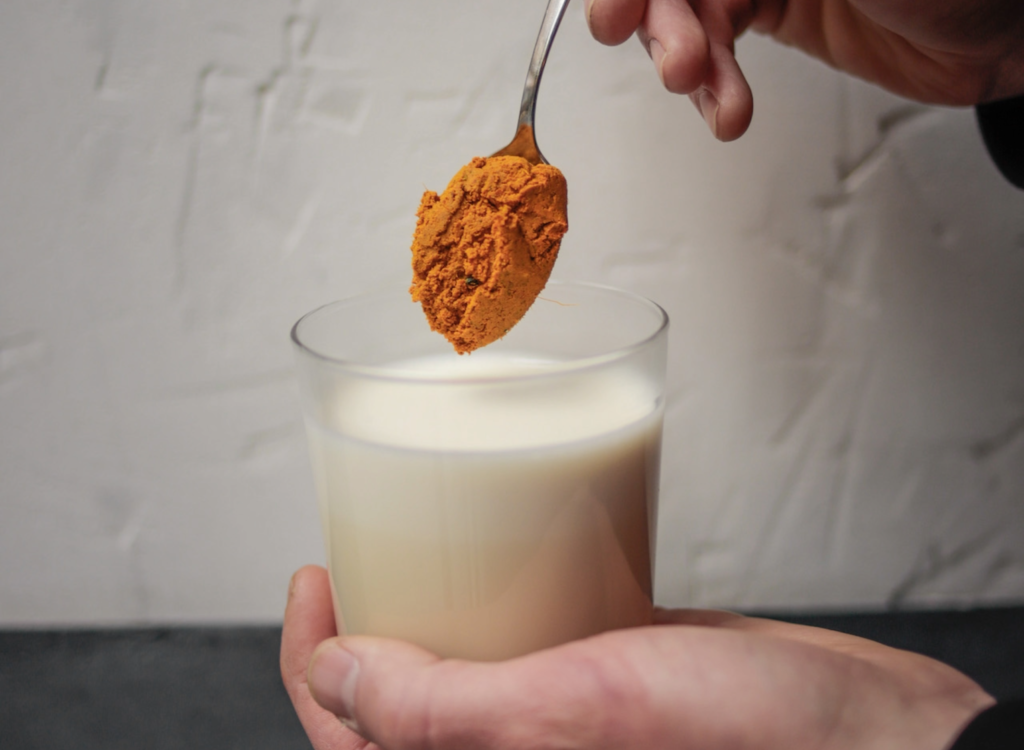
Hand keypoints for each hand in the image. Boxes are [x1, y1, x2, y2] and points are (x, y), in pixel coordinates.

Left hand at [282, 565, 992, 749]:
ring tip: (397, 548)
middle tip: (342, 559)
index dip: (309, 671)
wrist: (860, 727)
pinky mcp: (599, 676)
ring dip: (413, 618)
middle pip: (394, 711)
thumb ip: (444, 712)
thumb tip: (332, 679)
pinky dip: (485, 604)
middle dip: (352, 640)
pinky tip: (482, 554)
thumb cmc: (745, 739)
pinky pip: (515, 645)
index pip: (354, 747)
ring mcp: (559, 722)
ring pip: (451, 677)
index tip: (313, 582)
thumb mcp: (577, 717)